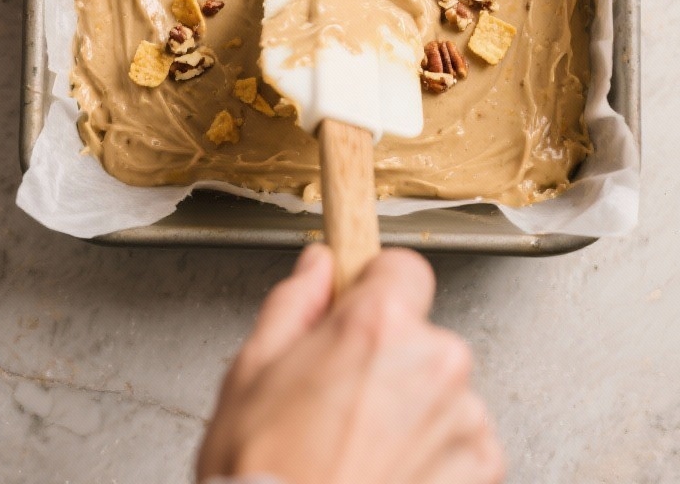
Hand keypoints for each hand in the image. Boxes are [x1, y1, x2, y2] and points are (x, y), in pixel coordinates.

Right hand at [196, 245, 503, 483]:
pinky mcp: (480, 470)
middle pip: (422, 336)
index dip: (376, 290)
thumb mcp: (250, 374)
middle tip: (340, 406)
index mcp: (378, 326)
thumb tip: (317, 268)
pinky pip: (465, 444)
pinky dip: (435, 459)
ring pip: (443, 393)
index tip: (358, 313)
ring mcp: (463, 420)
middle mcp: (433, 363)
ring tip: (360, 453)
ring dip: (413, 414)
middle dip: (388, 361)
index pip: (403, 268)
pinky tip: (388, 477)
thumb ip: (294, 305)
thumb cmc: (263, 476)